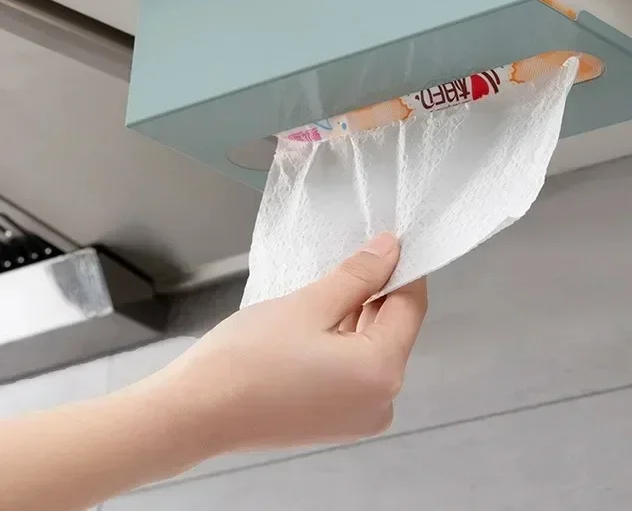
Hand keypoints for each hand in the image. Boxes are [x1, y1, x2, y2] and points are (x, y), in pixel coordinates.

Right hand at [154, 233, 426, 456]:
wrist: (194, 412)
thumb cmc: (246, 360)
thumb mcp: (310, 304)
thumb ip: (357, 275)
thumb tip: (390, 250)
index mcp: (381, 372)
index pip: (411, 305)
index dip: (403, 267)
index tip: (391, 239)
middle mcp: (381, 402)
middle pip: (394, 327)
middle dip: (378, 289)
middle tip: (356, 253)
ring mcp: (358, 416)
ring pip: (373, 346)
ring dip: (359, 312)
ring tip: (333, 282)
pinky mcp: (336, 420)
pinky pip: (356, 368)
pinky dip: (346, 338)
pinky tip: (326, 313)